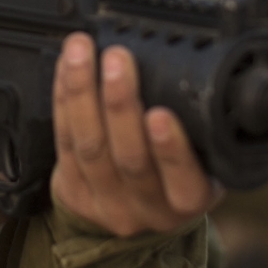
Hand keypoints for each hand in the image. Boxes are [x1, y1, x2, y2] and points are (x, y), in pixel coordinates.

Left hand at [50, 33, 219, 237]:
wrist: (137, 214)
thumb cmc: (175, 175)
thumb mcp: (204, 164)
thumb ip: (199, 132)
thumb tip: (188, 68)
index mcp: (188, 201)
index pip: (183, 181)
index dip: (171, 150)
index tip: (161, 114)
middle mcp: (147, 208)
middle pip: (129, 158)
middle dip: (120, 103)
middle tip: (117, 59)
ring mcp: (106, 202)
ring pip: (90, 146)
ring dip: (83, 92)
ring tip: (82, 53)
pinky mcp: (72, 191)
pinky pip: (64, 140)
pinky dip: (63, 98)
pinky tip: (66, 67)